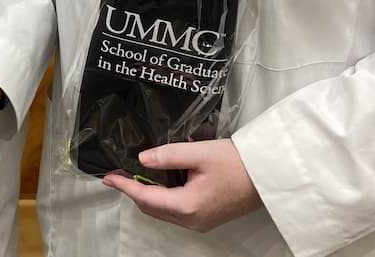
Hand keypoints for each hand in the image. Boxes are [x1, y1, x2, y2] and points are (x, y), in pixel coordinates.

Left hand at [102, 139, 261, 232]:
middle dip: (133, 191)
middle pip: (152, 208)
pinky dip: (161, 198)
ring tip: (132, 176)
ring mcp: (200, 221)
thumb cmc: (236, 162)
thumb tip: (142, 159)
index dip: (125, 186)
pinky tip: (158, 183)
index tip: (108, 177)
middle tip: (118, 174)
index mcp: (188, 206)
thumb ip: (169, 156)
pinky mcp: (207, 217)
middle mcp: (192, 220)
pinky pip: (175, 211)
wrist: (266, 175)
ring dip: (146, 196)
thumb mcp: (199, 152)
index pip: (147, 197)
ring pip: (163, 212)